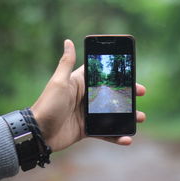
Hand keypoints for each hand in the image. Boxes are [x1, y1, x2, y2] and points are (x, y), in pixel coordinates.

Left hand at [31, 39, 145, 151]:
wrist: (38, 133)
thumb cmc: (47, 105)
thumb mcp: (58, 82)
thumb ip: (66, 63)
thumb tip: (68, 41)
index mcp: (80, 83)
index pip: (101, 74)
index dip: (116, 73)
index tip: (131, 73)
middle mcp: (86, 97)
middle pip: (111, 94)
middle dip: (127, 94)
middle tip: (141, 93)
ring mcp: (87, 114)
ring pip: (112, 113)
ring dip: (127, 115)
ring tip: (140, 117)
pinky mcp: (87, 129)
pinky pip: (105, 132)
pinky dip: (117, 136)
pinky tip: (127, 139)